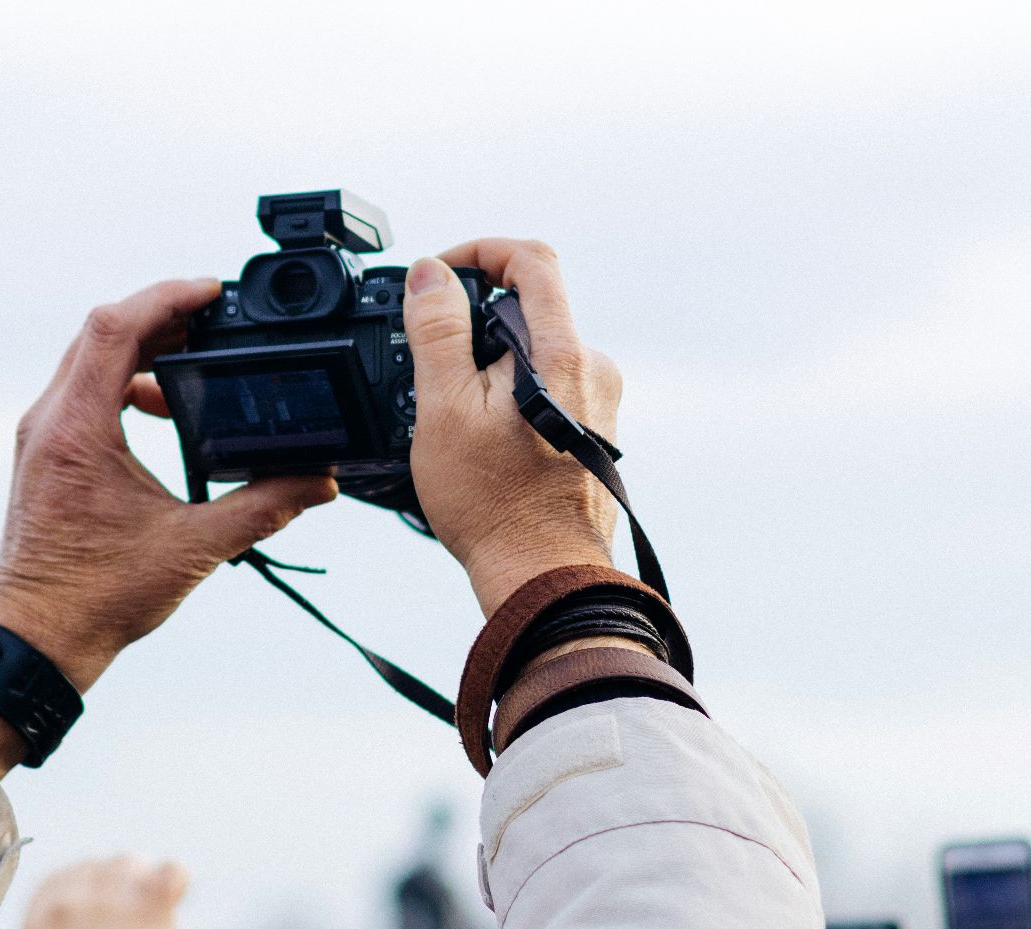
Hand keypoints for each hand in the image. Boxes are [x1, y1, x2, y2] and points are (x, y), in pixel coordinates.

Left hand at [0, 279, 335, 764]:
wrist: (39, 640)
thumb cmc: (97, 599)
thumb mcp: (194, 548)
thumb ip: (263, 508)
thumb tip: (318, 481)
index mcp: (77, 430)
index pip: (115, 328)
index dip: (166, 297)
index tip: (211, 292)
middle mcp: (49, 422)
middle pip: (101, 333)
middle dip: (160, 316)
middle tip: (213, 317)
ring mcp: (41, 437)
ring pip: (89, 360)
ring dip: (141, 349)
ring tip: (195, 359)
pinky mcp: (45, 455)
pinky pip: (83, 391)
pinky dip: (124, 382)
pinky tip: (161, 408)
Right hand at [22, 856, 189, 928]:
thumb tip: (91, 919)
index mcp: (40, 916)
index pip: (65, 876)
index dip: (89, 886)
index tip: (104, 905)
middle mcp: (69, 901)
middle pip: (101, 867)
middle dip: (119, 886)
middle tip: (133, 919)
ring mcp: (107, 900)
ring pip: (131, 865)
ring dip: (144, 884)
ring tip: (152, 916)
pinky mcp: (146, 908)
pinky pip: (169, 872)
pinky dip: (176, 878)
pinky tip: (177, 893)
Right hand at [402, 241, 623, 615]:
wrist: (541, 576)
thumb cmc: (493, 505)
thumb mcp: (443, 410)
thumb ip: (437, 332)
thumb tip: (431, 273)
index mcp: (563, 353)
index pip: (532, 259)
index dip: (481, 250)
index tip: (441, 274)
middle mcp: (594, 369)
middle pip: (531, 308)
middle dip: (476, 323)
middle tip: (435, 369)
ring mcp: (599, 402)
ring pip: (535, 352)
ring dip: (491, 367)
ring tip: (458, 421)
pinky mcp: (594, 431)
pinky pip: (547, 388)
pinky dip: (509, 397)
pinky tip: (485, 444)